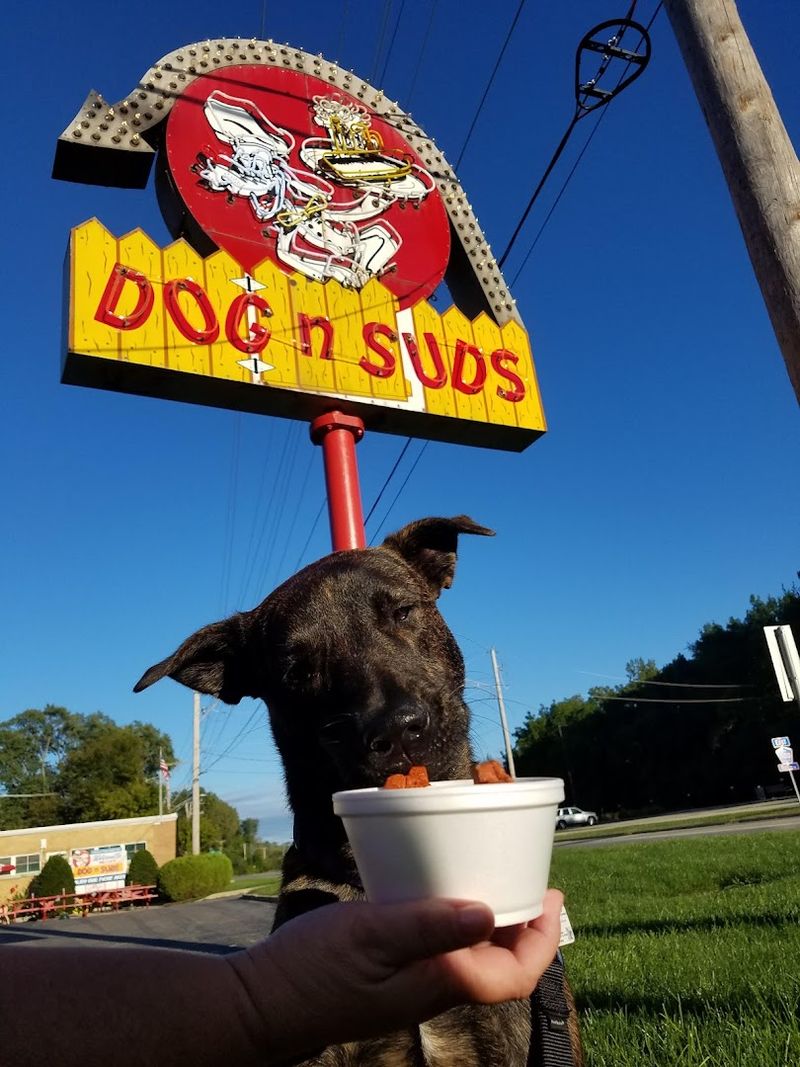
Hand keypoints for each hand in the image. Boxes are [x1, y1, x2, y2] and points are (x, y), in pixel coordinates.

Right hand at [230, 889, 562, 1061]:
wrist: (261, 1003)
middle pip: (497, 963)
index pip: (513, 974)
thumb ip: (428, 926)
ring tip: (491, 877)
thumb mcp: (371, 937)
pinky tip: (434, 888)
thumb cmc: (313, 973)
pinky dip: (450, 915)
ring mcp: (410, 981)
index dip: (541, 939)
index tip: (552, 896)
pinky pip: (438, 944)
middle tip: (529, 878)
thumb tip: (487, 913)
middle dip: (522, 924)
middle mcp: (432, 986)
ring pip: (469, 951)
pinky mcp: (388, 970)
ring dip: (489, 917)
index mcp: (439, 982)